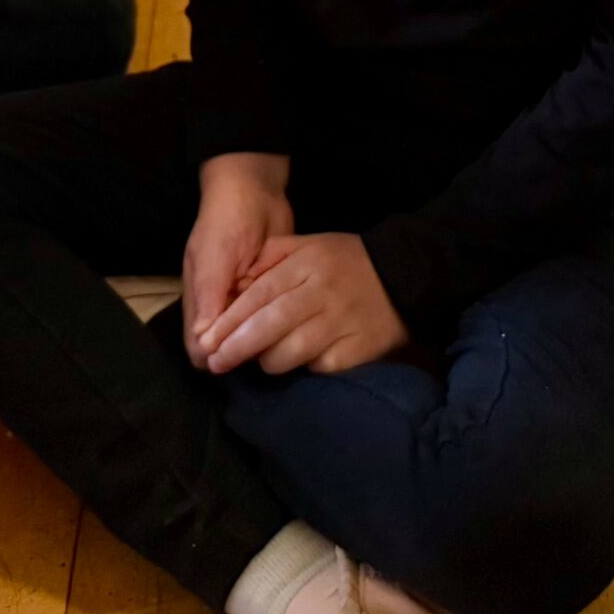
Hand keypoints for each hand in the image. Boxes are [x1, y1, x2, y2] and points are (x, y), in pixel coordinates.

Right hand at [183, 154, 294, 362]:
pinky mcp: (272, 289)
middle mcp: (222, 304)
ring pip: (254, 334)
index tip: (235, 365)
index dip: (215, 358)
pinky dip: (281, 320)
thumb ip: (208, 298)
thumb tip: (202, 344)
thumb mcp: (213, 258)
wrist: (255, 188)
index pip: (201, 346)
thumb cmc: (226, 222)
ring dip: (264, 338)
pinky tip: (298, 324)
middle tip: (268, 353)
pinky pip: (274, 314)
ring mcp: (248, 298)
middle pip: (229, 345)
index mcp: (200, 301)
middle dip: (243, 352)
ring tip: (285, 342)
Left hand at [193, 232, 408, 376]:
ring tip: (263, 360)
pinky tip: (301, 362)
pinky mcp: (357, 350)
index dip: (229, 320)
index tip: (207, 341)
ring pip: (289, 352)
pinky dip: (305, 368)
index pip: (258, 295)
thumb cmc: (346, 262)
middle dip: (237, 347)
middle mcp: (322, 292)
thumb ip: (270, 258)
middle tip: (216, 363)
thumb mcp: (308, 245)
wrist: (406, 275)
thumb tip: (232, 283)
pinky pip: (318, 367)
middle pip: (269, 325)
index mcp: (307, 264)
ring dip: (268, 361)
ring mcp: (341, 323)